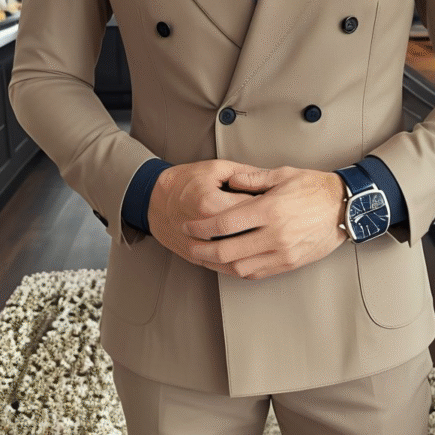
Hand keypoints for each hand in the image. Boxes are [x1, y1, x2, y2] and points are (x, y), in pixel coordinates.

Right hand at [148, 159, 266, 274]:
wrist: (154, 199)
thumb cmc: (185, 181)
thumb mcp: (217, 168)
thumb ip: (247, 174)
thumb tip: (271, 180)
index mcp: (211, 203)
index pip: (251, 209)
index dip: (269, 205)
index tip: (279, 203)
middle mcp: (204, 228)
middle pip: (245, 234)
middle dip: (263, 229)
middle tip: (275, 222)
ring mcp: (198, 245)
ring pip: (234, 255)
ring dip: (253, 249)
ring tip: (266, 239)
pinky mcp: (195, 257)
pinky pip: (222, 267)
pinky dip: (238, 263)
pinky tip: (252, 256)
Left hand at [182, 166, 349, 280]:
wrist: (344, 207)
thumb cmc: (315, 188)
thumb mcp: (283, 174)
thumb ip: (253, 178)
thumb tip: (230, 180)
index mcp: (271, 209)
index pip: (226, 222)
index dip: (202, 226)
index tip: (190, 225)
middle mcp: (276, 234)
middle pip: (227, 250)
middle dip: (202, 249)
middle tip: (189, 244)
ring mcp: (283, 252)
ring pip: (240, 266)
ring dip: (217, 264)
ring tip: (203, 256)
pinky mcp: (289, 263)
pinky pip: (257, 273)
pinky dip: (238, 270)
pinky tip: (228, 264)